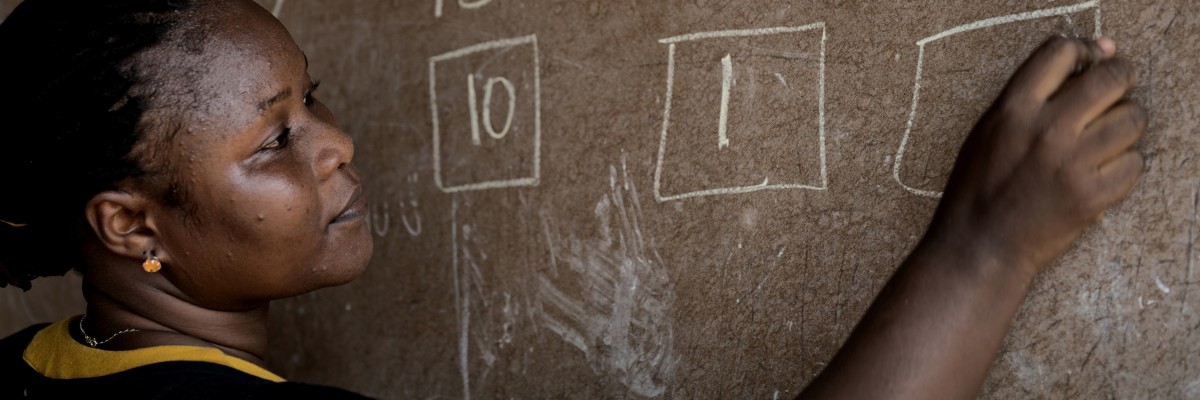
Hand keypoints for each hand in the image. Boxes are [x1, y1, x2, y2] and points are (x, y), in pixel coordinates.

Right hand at [927, 37, 1145, 277]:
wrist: (979, 247)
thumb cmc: (979, 188)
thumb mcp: (988, 132)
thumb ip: (1028, 99)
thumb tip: (1082, 65)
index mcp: (1012, 110)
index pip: (1061, 51)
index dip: (1083, 50)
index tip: (1090, 60)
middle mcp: (1045, 131)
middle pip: (1110, 79)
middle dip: (1120, 79)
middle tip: (1116, 91)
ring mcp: (1072, 164)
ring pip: (1133, 120)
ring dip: (1126, 125)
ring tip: (1107, 138)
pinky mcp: (1092, 196)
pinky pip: (1135, 163)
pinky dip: (1124, 166)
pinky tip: (1103, 171)